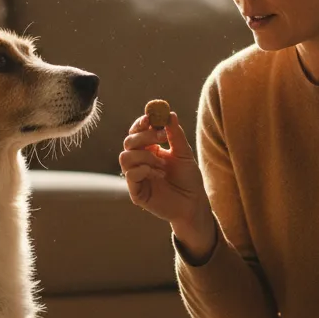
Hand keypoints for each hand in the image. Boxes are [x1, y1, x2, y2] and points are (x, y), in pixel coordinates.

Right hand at [119, 111, 212, 234]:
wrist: (194, 203)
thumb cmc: (189, 179)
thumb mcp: (184, 153)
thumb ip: (175, 135)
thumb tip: (169, 113)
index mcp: (149, 150)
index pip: (137, 132)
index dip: (141, 123)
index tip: (150, 118)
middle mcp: (139, 162)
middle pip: (128, 141)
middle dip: (144, 136)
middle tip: (163, 137)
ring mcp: (136, 177)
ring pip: (125, 157)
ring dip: (145, 156)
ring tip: (163, 165)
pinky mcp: (136, 192)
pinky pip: (130, 175)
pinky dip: (144, 170)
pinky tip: (159, 175)